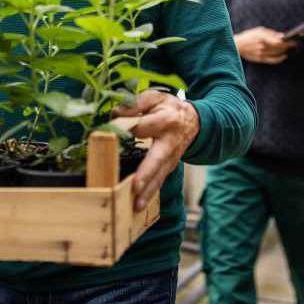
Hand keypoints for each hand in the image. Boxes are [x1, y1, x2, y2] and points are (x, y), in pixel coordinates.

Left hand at [111, 90, 199, 210]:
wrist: (193, 121)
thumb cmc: (168, 108)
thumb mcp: (155, 98)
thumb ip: (136, 102)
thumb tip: (116, 113)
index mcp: (166, 120)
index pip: (144, 127)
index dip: (127, 130)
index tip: (111, 132)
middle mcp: (170, 142)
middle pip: (157, 159)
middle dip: (146, 174)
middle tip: (135, 187)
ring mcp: (172, 158)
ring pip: (160, 176)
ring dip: (148, 191)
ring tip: (137, 205)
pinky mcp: (169, 168)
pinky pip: (160, 182)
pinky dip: (150, 194)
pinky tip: (139, 206)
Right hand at [234, 27, 295, 63]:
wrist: (237, 45)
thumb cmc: (248, 36)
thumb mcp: (259, 30)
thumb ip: (271, 33)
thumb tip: (282, 36)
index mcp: (262, 37)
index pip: (279, 41)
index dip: (288, 41)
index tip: (293, 40)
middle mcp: (262, 46)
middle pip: (279, 48)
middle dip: (288, 46)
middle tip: (294, 44)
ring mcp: (261, 54)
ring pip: (277, 54)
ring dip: (285, 51)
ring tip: (290, 49)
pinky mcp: (260, 59)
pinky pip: (273, 60)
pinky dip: (280, 59)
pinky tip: (284, 56)